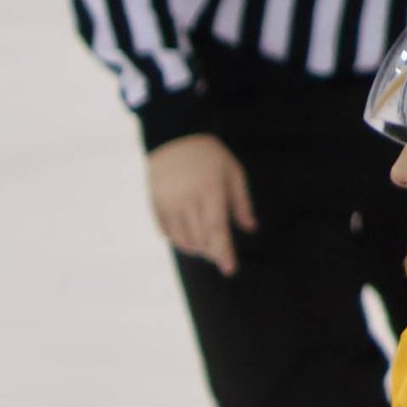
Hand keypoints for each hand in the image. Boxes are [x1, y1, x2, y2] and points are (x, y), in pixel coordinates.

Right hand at [146, 134, 256, 275]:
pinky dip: (179, 240)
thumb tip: (250, 228)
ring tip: (205, 246)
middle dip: (212, 251)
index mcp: (210, 190)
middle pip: (200, 238)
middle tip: (220, 254)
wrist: (173, 137)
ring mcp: (169, 203)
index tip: (229, 269)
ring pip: (183, 239)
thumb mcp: (233, 172)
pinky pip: (167, 233)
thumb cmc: (210, 155)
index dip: (223, 251)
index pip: (217, 228)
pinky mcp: (156, 204)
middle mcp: (187, 199)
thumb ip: (242, 203)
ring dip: (196, 248)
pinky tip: (189, 237)